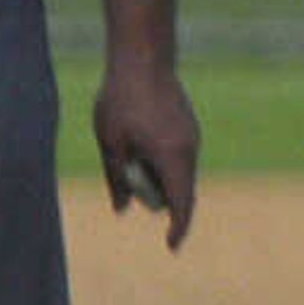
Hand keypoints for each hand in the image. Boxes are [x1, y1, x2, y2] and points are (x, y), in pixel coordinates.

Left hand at [92, 71, 200, 250]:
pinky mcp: (188, 126)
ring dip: (159, 181)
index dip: (177, 229)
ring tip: (129, 153)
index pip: (181, 204)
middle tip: (130, 180)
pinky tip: (138, 145)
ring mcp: (192, 136)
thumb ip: (117, 179)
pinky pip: (180, 158)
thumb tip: (122, 209)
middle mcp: (189, 148)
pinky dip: (163, 165)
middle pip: (182, 192)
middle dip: (160, 200)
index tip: (171, 248)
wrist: (144, 56)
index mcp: (172, 156)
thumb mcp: (111, 144)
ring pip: (181, 174)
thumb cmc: (122, 100)